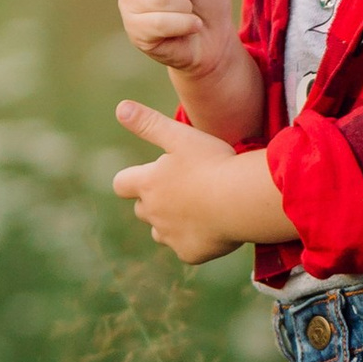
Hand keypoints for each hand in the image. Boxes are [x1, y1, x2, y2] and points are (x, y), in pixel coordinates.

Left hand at [111, 102, 293, 265]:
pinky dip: (195, 241)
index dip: (132, 180)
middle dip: (154, 201)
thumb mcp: (180, 136)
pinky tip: (214, 228)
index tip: (148, 175)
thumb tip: (121, 107)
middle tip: (183, 189)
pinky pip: (186, 250)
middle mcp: (153, 213)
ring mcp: (171, 236)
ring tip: (198, 209)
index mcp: (148, 184)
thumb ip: (149, 123)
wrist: (241, 201)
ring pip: (160, 233)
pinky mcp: (190, 253)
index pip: (121, 184)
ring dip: (171, 223)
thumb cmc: (213, 164)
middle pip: (142, 210)